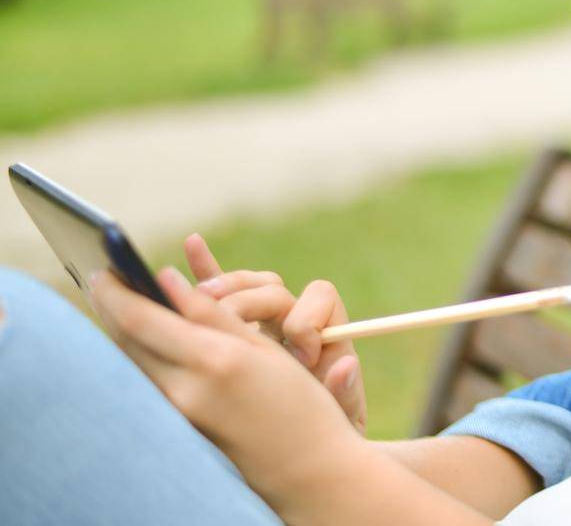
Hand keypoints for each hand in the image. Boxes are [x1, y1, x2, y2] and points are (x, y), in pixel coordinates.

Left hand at [86, 264, 366, 514]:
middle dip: (109, 308)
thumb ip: (212, 313)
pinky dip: (136, 353)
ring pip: (130, 361)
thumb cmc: (297, 401)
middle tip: (100, 280)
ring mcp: (175, 412)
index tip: (102, 267)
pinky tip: (137, 340)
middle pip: (125, 341)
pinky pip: (144, 379)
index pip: (141, 319)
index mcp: (212, 360)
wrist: (305, 466)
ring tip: (116, 304)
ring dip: (119, 330)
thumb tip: (166, 279)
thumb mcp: (262, 347)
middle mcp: (184, 389)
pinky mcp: (174, 425)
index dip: (117, 291)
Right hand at [184, 232, 368, 434]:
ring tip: (203, 298)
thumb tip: (346, 364)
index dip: (308, 321)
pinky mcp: (233, 327)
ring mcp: (262, 321)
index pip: (319, 298)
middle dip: (253, 299)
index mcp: (325, 334)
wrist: (307, 445)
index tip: (304, 353)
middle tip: (233, 318)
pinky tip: (192, 242)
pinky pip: (220, 291)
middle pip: (273, 289)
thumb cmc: (326, 432)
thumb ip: (344, 392)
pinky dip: (207, 266)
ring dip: (224, 286)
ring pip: (244, 286)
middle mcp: (292, 320)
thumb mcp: (340, 418)